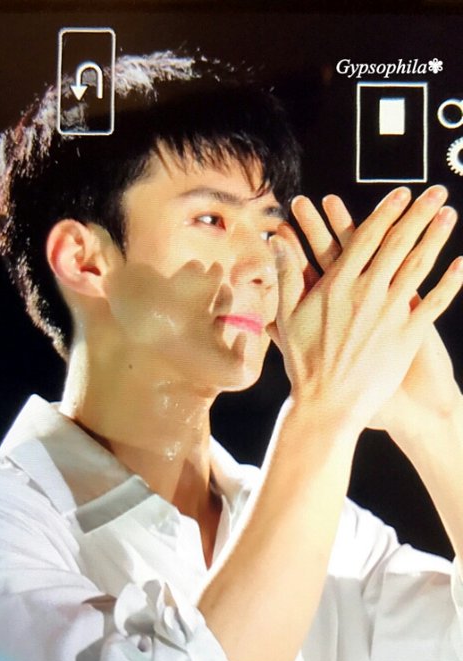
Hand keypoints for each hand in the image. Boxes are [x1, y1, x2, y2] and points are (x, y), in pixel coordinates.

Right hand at [268, 186, 462, 435]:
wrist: (328, 405)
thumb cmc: (304, 362)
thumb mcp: (287, 316)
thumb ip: (287, 276)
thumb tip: (279, 242)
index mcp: (337, 284)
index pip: (366, 238)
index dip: (386, 213)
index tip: (401, 194)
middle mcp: (366, 293)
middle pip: (398, 244)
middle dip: (419, 214)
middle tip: (436, 192)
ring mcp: (390, 314)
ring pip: (418, 267)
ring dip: (436, 238)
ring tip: (449, 216)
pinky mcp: (407, 337)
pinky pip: (434, 304)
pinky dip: (450, 283)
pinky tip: (462, 265)